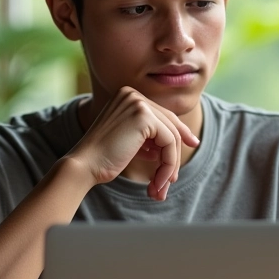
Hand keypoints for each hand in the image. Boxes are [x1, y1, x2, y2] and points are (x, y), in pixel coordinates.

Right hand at [68, 87, 199, 200]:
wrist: (85, 165)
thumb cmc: (104, 158)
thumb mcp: (130, 140)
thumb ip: (149, 135)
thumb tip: (177, 140)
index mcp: (127, 95)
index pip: (161, 114)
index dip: (178, 131)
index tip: (192, 143)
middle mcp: (132, 94)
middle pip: (169, 122)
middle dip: (174, 153)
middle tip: (172, 179)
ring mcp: (137, 102)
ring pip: (171, 135)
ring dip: (170, 163)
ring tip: (162, 185)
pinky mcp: (143, 115)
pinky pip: (169, 142)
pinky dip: (168, 163)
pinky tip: (159, 180)